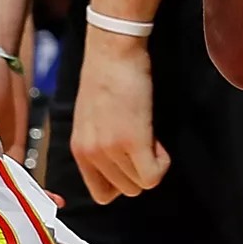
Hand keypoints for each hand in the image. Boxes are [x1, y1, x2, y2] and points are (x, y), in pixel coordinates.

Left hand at [71, 29, 168, 203]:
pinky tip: (159, 140)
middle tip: (143, 139)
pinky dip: (162, 163)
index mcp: (80, 149)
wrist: (113, 51)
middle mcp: (91, 153)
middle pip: (125, 190)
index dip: (123, 180)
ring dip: (152, 163)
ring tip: (149, 134)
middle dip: (140, 169)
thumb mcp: (92, 117)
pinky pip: (153, 176)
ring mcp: (110, 149)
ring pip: (140, 185)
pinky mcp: (132, 141)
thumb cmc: (106, 75)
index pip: (101, 193)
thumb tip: (122, 163)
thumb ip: (100, 143)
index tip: (131, 158)